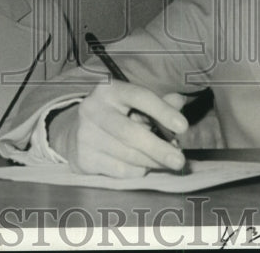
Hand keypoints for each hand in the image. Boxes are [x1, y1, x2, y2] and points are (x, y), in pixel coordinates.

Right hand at [48, 82, 187, 176]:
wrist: (76, 134)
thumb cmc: (116, 115)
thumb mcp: (134, 104)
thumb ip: (159, 103)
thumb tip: (179, 102)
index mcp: (108, 89)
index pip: (139, 97)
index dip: (163, 111)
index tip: (183, 127)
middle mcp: (92, 109)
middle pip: (131, 133)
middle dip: (159, 149)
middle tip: (180, 160)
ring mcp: (85, 135)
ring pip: (127, 155)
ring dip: (153, 162)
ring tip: (167, 162)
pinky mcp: (83, 158)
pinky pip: (119, 171)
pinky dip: (138, 171)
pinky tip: (142, 165)